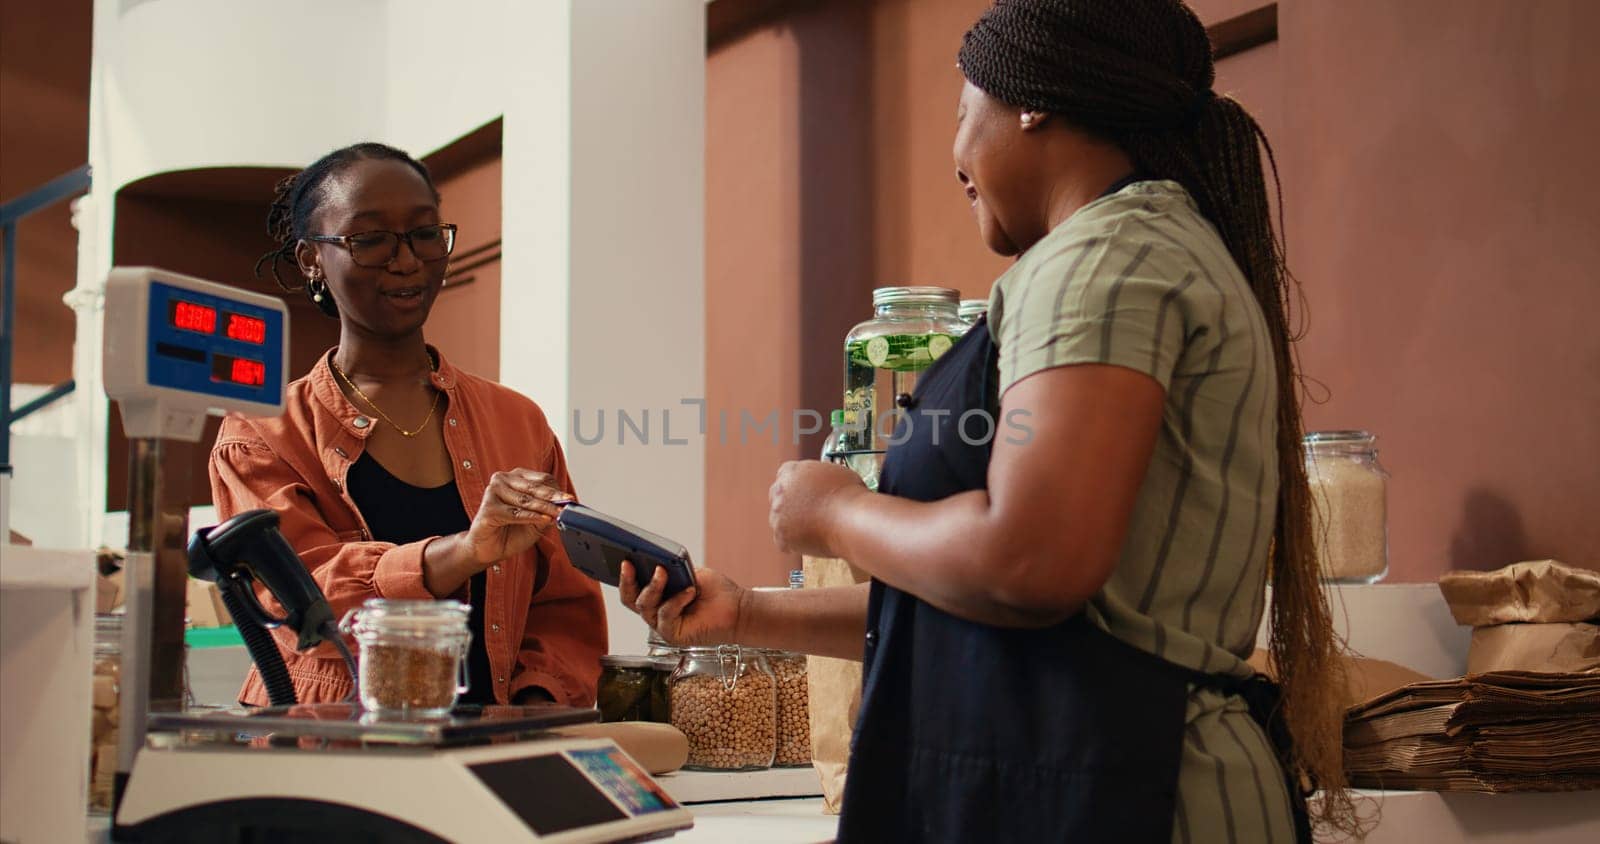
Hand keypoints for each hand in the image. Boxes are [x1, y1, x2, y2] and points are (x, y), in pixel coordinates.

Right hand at [463, 469, 573, 565]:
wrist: (488, 549)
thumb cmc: (509, 532)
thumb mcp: (535, 520)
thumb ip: (548, 511)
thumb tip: (565, 505)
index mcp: (515, 477)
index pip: (542, 479)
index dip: (557, 490)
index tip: (570, 500)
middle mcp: (502, 480)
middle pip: (534, 487)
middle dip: (553, 498)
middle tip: (567, 504)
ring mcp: (493, 492)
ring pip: (526, 500)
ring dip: (545, 508)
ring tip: (558, 514)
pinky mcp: (488, 508)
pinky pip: (516, 513)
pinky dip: (531, 517)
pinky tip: (544, 519)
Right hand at [620, 562, 744, 647]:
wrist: (737, 610)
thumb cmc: (716, 592)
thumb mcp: (691, 573)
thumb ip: (673, 570)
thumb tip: (655, 563)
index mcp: (658, 597)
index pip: (633, 588)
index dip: (625, 575)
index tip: (623, 559)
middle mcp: (656, 612)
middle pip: (630, 599)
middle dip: (627, 581)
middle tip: (628, 564)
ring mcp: (663, 625)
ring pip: (645, 606)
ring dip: (653, 587)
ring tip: (662, 571)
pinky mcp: (673, 635)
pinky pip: (666, 615)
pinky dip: (676, 600)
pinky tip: (689, 591)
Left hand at [768, 460, 866, 556]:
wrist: (851, 519)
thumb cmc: (851, 497)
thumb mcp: (834, 473)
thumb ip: (819, 477)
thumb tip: (822, 483)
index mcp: (792, 471)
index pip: (784, 475)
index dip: (796, 486)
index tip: (805, 494)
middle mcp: (780, 490)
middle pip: (778, 497)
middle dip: (790, 505)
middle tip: (808, 513)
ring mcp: (778, 514)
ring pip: (780, 520)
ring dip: (792, 525)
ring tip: (816, 529)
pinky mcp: (781, 536)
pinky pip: (785, 541)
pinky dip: (796, 543)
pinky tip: (813, 540)